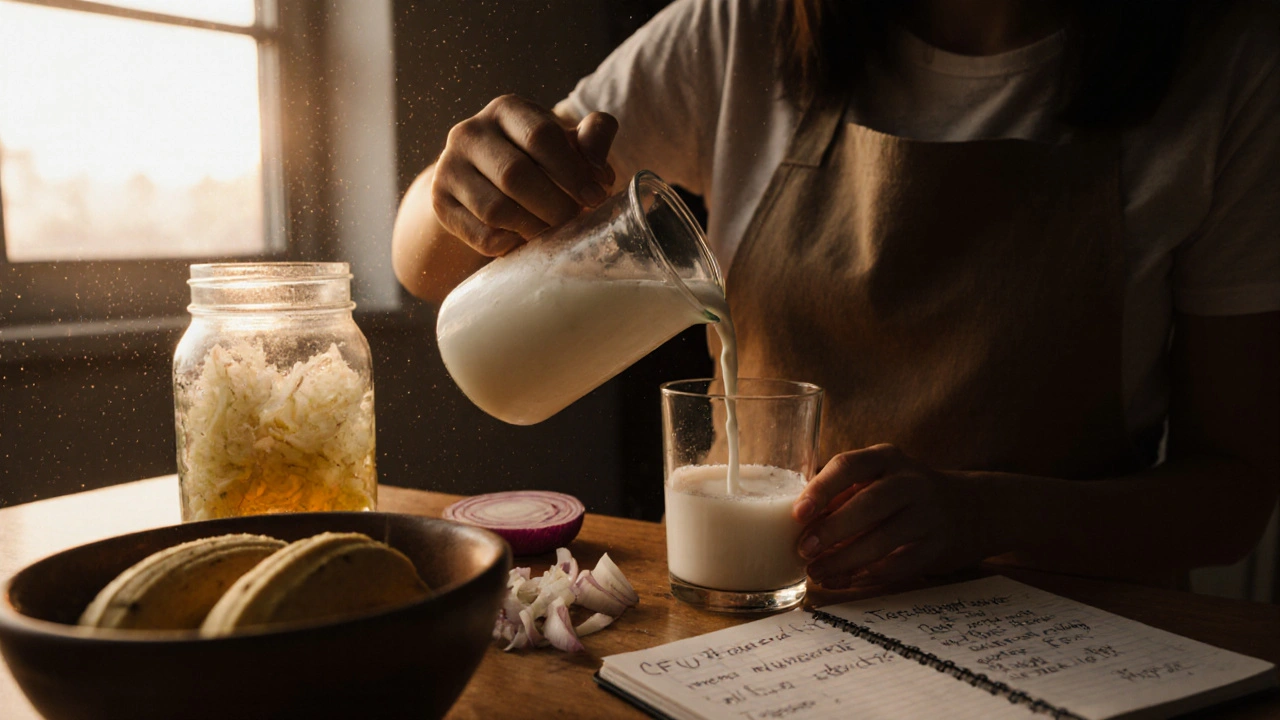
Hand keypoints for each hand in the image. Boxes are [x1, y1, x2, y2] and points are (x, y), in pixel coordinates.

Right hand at [431, 94, 617, 255]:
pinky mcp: (439, 202)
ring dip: (532, 227)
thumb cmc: (537, 157)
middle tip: (574, 220)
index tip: (595, 197)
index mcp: (506, 110)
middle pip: (516, 175)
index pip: (541, 136)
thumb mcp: (566, 141)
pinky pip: (479, 233)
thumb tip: (600, 172)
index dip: (573, 171)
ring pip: (495, 209)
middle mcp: (470, 132)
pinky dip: (508, 243)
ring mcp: (448, 167)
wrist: (481, 177)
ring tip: (552, 232)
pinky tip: (523, 239)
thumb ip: (593, 139)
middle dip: (554, 205)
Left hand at [792, 444, 985, 588]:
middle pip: (869, 503)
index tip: (798, 514)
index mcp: (886, 458)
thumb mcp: (877, 478)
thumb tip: (793, 524)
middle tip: (803, 550)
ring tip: (818, 572)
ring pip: (884, 538)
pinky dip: (870, 574)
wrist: (971, 506)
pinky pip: (901, 563)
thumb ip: (841, 495)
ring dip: (846, 559)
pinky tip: (847, 580)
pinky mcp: (939, 544)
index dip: (821, 489)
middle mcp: (911, 481)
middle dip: (832, 529)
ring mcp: (929, 513)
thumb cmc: (902, 492)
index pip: (849, 465)